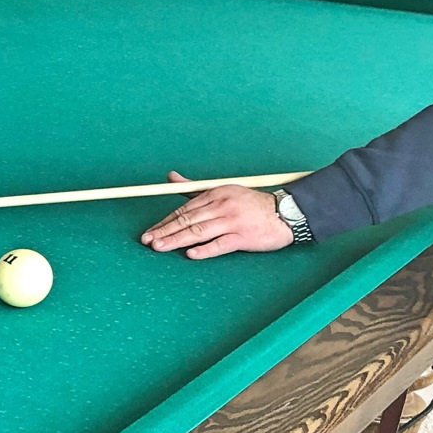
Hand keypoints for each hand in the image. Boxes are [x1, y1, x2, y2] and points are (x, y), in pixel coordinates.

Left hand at [141, 172, 294, 257]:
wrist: (285, 213)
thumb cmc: (250, 205)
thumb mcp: (222, 191)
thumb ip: (194, 189)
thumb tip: (170, 178)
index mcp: (215, 194)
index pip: (184, 210)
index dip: (165, 221)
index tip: (150, 231)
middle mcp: (222, 205)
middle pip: (188, 220)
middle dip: (165, 231)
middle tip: (148, 240)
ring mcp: (233, 221)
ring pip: (199, 231)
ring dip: (177, 240)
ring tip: (160, 247)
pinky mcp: (244, 237)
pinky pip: (221, 244)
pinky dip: (205, 249)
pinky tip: (191, 254)